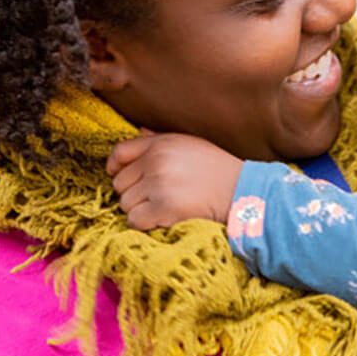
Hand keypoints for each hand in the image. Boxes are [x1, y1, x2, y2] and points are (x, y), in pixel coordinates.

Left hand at [108, 133, 242, 230]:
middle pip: (119, 183)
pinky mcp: (164, 207)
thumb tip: (140, 131)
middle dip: (133, 193)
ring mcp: (159, 184)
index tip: (118, 176)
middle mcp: (157, 160)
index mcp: (161, 143)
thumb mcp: (190, 143)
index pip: (119, 152)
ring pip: (125, 204)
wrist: (242, 191)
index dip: (114, 167)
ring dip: (140, 210)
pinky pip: (134, 220)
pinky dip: (145, 224)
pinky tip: (162, 219)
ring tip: (163, 207)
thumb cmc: (217, 168)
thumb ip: (160, 138)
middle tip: (154, 197)